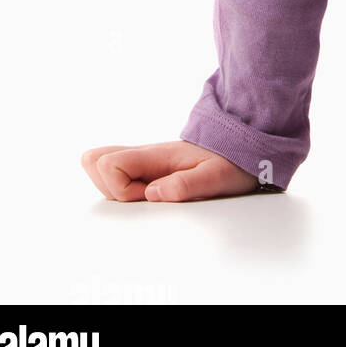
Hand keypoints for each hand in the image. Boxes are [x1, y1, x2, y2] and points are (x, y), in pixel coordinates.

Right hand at [81, 141, 264, 201]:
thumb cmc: (233, 162)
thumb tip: (153, 193)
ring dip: (116, 190)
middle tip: (145, 197)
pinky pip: (120, 175)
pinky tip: (142, 195)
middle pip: (98, 164)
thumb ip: (186, 184)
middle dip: (111, 189)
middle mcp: (146, 156)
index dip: (121, 189)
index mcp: (156, 155)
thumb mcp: (217, 177)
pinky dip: (121, 188)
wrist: (247, 149)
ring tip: (147, 197)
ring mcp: (146, 162)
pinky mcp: (151, 169)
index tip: (149, 196)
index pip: (109, 164)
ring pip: (105, 170)